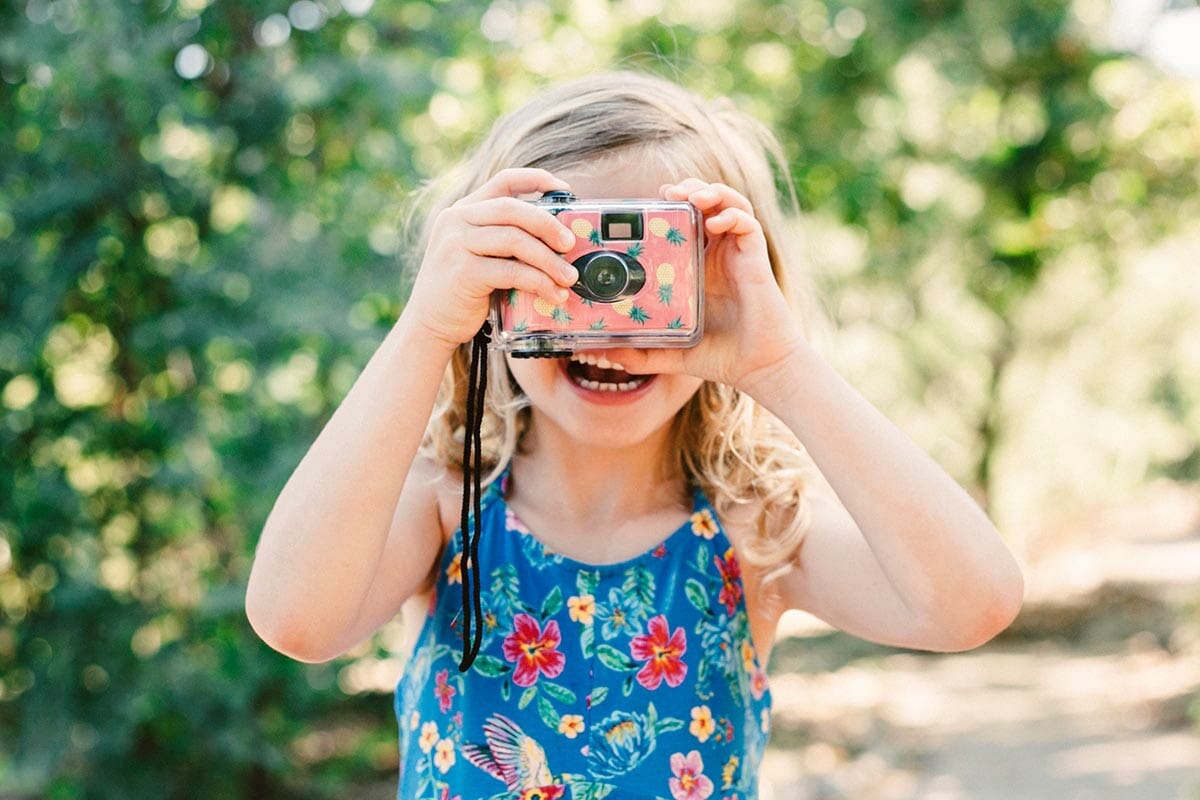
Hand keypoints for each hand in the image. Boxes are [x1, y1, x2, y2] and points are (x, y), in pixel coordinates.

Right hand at [404, 168, 580, 348]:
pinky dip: (538, 282)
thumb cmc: (463, 291)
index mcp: (463, 210)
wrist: (429, 324)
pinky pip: (511, 271)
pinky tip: (553, 294)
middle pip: (512, 209)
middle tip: (571, 243)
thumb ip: (504, 241)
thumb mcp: (479, 255)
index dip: (537, 179)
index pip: (503, 181)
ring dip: (549, 259)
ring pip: (515, 240)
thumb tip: (559, 242)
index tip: (566, 190)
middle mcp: (456, 220)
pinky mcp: (463, 272)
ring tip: (569, 277)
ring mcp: (456, 244)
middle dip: (548, 225)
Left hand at [596, 179, 805, 392]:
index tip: (649, 204)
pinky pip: (748, 223)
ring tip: (693, 196)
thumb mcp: (668, 353)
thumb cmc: (718, 356)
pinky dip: (732, 214)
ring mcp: (737, 254)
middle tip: (668, 192)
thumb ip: (636, 353)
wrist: (756, 368)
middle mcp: (718, 255)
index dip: (669, 207)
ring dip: (712, 192)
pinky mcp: (756, 258)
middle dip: (689, 189)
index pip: (684, 224)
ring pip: (729, 204)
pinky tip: (714, 224)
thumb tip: (596, 352)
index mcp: (697, 267)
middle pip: (707, 204)